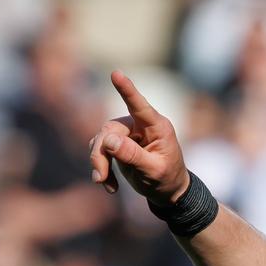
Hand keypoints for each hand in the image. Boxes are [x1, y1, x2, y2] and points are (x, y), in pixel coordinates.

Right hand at [89, 71, 189, 205]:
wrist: (167, 191)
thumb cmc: (166, 178)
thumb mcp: (153, 170)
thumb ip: (132, 155)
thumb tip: (107, 140)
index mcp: (157, 127)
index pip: (139, 105)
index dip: (127, 89)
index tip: (116, 74)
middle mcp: (140, 125)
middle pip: (110, 129)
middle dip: (101, 153)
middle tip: (100, 177)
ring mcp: (127, 133)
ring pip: (101, 139)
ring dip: (99, 162)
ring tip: (104, 183)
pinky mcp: (117, 143)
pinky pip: (100, 150)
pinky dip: (101, 168)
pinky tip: (110, 186)